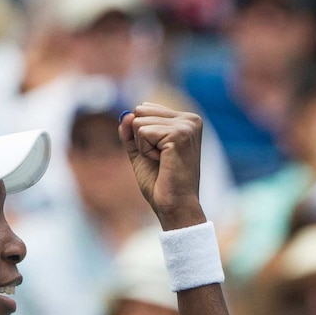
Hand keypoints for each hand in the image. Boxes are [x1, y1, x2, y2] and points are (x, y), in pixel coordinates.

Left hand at [118, 103, 204, 229]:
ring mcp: (187, 125)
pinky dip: (145, 151)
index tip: (158, 155)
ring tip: (161, 161)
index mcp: (185, 120)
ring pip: (139, 122)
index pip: (144, 109)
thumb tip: (125, 115)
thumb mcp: (140, 152)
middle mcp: (190, 118)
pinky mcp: (179, 134)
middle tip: (159, 159)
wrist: (174, 205)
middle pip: (140, 111)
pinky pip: (142, 132)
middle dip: (140, 139)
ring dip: (143, 146)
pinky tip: (162, 162)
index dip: (141, 135)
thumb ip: (130, 132)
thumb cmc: (160, 182)